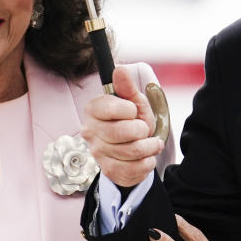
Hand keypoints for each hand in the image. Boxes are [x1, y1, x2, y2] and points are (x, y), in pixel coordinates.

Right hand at [81, 65, 164, 187]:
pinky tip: (145, 157)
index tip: (132, 111)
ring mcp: (98, 153)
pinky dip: (147, 162)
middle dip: (142, 130)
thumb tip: (119, 69)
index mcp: (93, 110)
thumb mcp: (133, 102)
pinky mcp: (109, 171)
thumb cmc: (131, 122)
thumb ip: (126, 87)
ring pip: (132, 151)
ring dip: (150, 147)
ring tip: (150, 143)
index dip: (131, 109)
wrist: (132, 150)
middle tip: (143, 129)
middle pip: (124, 131)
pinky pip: (135, 168)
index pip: (114, 108)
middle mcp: (90, 131)